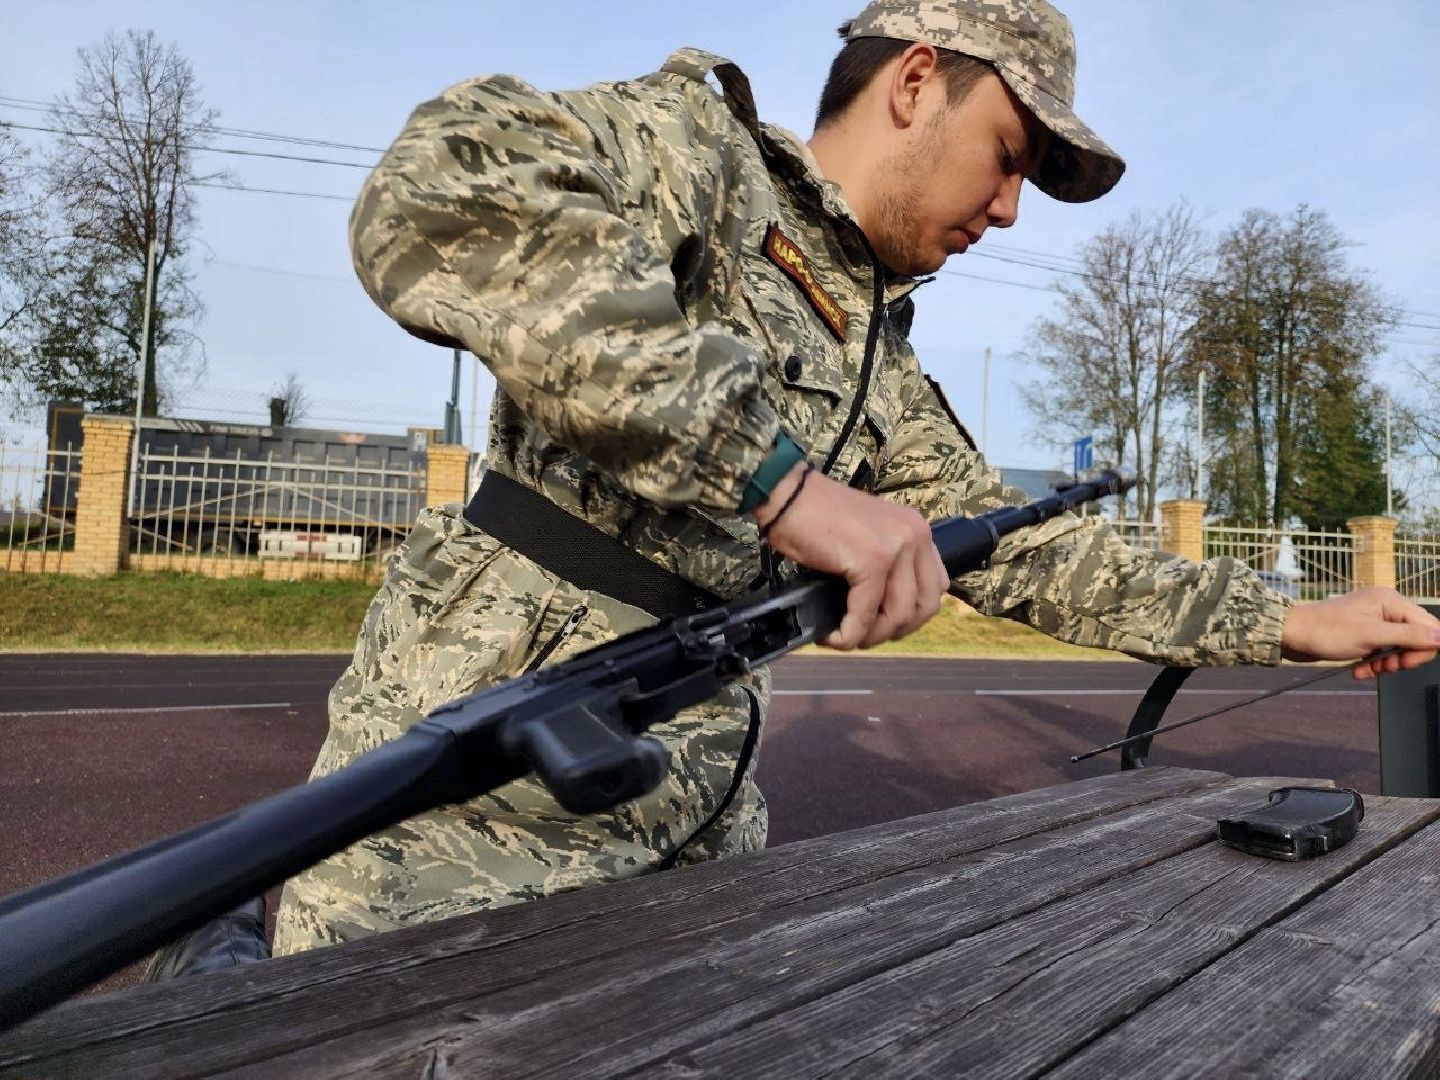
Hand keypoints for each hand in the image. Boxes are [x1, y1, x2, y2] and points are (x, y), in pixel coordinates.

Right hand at [751, 463, 947, 649]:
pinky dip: (848, 633)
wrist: (786, 494)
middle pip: (925, 606)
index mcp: (917, 530)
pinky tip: (831, 635)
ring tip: (843, 636)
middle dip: (893, 630)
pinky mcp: (872, 561)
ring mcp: (896, 547)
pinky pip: (866, 614)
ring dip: (869, 636)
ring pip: (898, 616)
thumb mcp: (867, 537)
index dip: (911, 615)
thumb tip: (885, 611)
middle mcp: (915, 535)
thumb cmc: (815, 515)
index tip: (882, 623)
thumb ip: (887, 565)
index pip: (935, 587)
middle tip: (863, 636)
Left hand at [1280, 587, 1439, 678]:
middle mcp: (1385, 606)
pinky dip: (1374, 662)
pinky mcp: (1363, 631)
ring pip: (1398, 646)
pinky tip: (1360, 670)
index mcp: (1391, 601)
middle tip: (1387, 667)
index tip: (1405, 663)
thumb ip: (1409, 635)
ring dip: (1387, 663)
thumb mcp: (1372, 636)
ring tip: (1369, 671)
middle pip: (1416, 637)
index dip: (1424, 648)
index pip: (1429, 625)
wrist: (1291, 635)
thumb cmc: (1326, 631)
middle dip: (1403, 657)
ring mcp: (1374, 619)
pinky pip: (1381, 649)